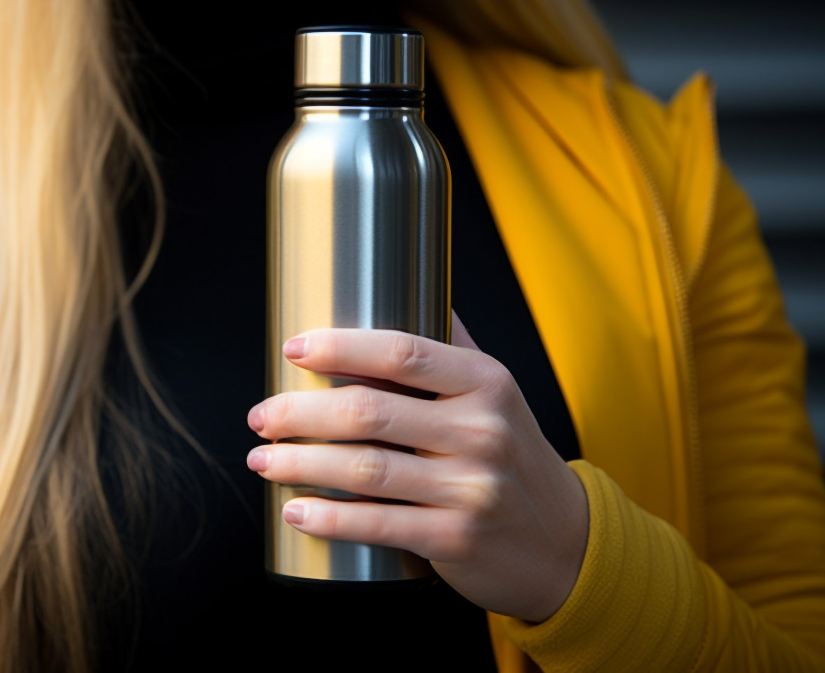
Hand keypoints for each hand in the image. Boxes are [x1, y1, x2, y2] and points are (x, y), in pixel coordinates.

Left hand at [246, 314, 588, 621]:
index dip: (340, 346)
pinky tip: (296, 509)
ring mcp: (471, 488)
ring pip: (365, 470)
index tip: (294, 348)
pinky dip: (329, 518)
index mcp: (486, 382)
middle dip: (299, 413)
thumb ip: (451, 344)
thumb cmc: (512, 455)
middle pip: (369, 411)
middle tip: (260, 416)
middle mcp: (481, 431)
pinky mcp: (456, 540)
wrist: (563, 543)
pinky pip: (378, 525)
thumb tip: (405, 280)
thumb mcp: (497, 393)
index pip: (403, 352)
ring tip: (262, 460)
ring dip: (299, 464)